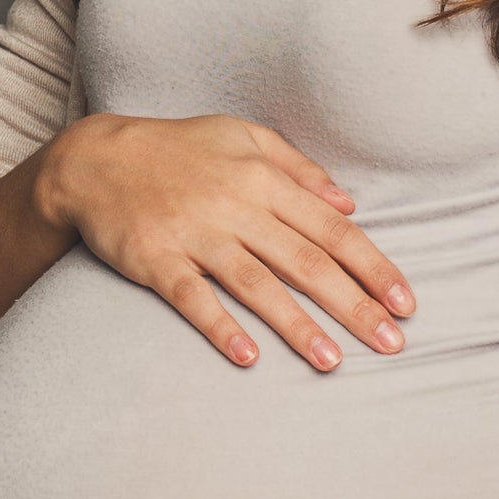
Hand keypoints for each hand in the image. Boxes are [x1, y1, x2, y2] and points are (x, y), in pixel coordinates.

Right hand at [30, 113, 412, 372]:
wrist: (93, 158)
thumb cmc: (176, 148)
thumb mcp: (241, 136)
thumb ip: (298, 167)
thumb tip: (348, 204)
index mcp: (262, 178)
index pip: (331, 229)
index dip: (372, 267)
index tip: (405, 302)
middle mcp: (235, 206)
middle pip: (306, 262)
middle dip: (354, 305)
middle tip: (391, 344)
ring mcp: (194, 234)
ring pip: (256, 284)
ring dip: (298, 325)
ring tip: (333, 362)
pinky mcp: (155, 259)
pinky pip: (192, 297)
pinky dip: (220, 326)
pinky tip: (248, 357)